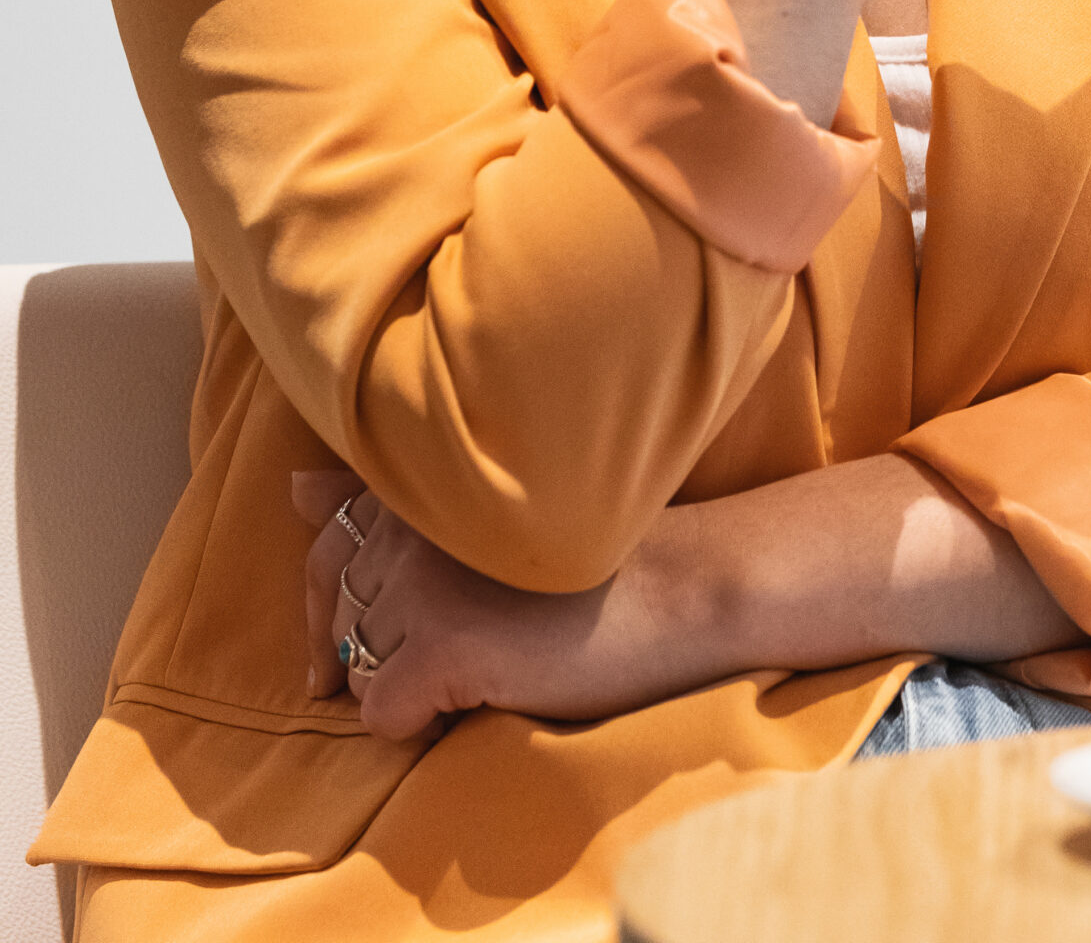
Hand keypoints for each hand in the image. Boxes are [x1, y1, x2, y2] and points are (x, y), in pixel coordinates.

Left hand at [291, 468, 693, 743]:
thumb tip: (292, 488)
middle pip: (340, 615)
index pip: (328, 545)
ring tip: (477, 673)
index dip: (339, 603)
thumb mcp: (480, 519)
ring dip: (404, 685)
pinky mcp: (439, 647)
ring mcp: (418, 584)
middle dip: (373, 651)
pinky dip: (418, 727)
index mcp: (421, 484)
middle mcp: (407, 524)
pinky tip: (473, 705)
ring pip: (358, 667)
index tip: (377, 634)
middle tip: (442, 667)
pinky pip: (381, 715)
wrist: (678, 588)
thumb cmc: (591, 555)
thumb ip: (382, 504)